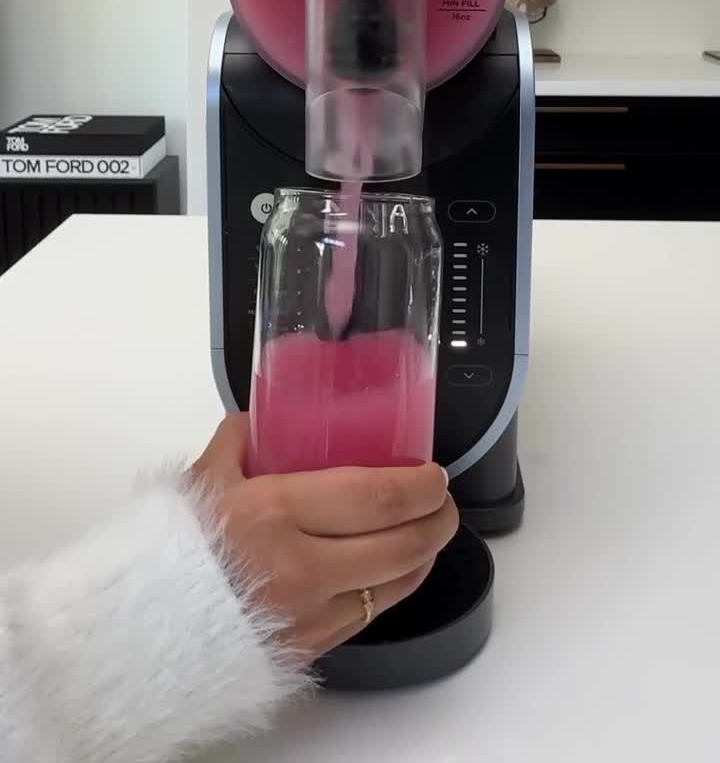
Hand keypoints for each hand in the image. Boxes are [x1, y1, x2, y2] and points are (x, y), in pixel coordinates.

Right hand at [192, 415, 457, 659]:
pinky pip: (370, 614)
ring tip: (428, 530)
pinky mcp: (309, 645)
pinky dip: (393, 586)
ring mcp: (309, 613)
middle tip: (441, 500)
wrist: (142, 624)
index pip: (378, 497)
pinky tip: (394, 568)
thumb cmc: (171, 550)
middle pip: (402, 544)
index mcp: (276, 512)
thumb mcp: (203, 479)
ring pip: (396, 585)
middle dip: (437, 519)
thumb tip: (268, 413)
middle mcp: (301, 567)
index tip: (432, 473)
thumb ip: (242, 438)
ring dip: (424, 554)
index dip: (420, 485)